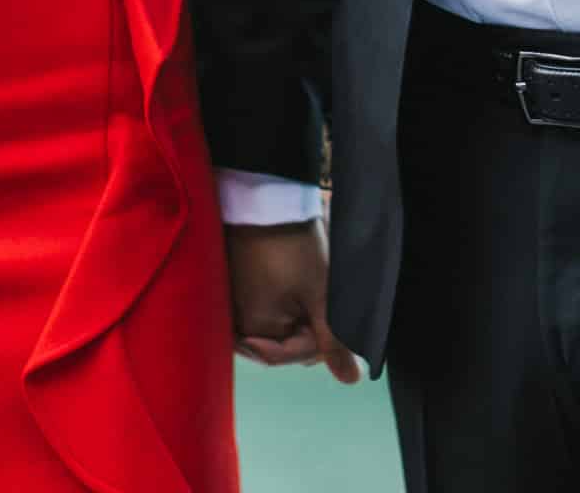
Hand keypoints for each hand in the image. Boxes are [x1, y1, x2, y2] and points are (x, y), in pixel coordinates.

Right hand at [226, 218, 361, 383]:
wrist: (264, 200)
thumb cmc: (292, 248)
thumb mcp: (319, 296)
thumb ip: (331, 341)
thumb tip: (349, 379)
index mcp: (252, 329)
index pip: (289, 356)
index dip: (318, 348)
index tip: (337, 333)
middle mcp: (234, 322)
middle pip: (278, 342)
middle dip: (306, 332)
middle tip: (327, 312)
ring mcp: (230, 303)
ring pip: (271, 325)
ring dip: (295, 317)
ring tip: (313, 298)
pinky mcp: (231, 284)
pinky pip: (258, 307)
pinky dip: (280, 305)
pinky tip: (294, 291)